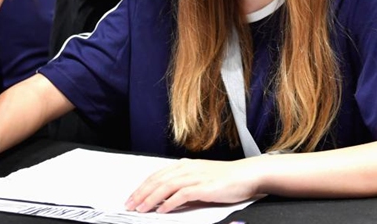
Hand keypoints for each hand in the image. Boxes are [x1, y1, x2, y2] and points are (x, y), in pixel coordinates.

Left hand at [125, 158, 261, 213]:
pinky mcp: (204, 187)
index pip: (157, 175)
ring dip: (151, 198)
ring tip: (141, 209)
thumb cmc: (225, 178)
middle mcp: (187, 168)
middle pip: (157, 180)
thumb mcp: (200, 178)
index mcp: (184, 165)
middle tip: (130, 205)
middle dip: (141, 193)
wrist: (246, 175)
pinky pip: (182, 194)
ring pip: (166, 186)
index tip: (132, 197)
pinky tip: (162, 210)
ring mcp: (195, 176)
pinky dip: (169, 202)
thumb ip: (184, 185)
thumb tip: (166, 198)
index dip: (142, 186)